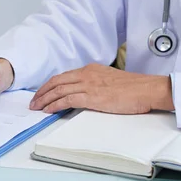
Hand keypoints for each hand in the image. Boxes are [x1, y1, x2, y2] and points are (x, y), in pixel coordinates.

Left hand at [29, 63, 173, 113]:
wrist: (147, 89)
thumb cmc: (134, 88)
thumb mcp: (109, 80)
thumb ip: (96, 83)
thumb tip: (85, 92)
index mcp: (90, 69)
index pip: (63, 76)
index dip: (49, 85)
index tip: (42, 93)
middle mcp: (86, 74)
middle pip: (56, 81)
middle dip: (42, 92)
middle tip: (33, 101)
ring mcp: (89, 85)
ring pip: (59, 90)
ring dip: (44, 99)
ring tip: (36, 107)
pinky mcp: (92, 96)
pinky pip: (67, 99)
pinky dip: (55, 105)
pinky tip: (48, 110)